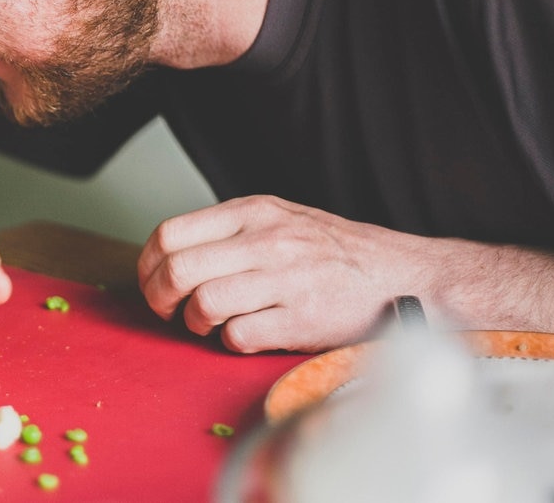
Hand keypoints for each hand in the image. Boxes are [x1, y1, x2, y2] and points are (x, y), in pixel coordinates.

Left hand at [137, 195, 439, 352]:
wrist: (405, 277)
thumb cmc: (336, 253)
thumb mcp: (282, 219)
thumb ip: (230, 230)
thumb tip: (172, 254)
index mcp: (254, 212)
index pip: (170, 234)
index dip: (148, 265)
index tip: (152, 282)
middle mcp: (266, 241)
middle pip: (178, 269)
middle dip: (161, 297)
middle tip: (170, 310)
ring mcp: (284, 279)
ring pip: (204, 302)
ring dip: (197, 322)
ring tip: (211, 324)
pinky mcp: (301, 319)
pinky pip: (238, 335)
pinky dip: (231, 342)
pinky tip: (246, 335)